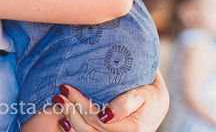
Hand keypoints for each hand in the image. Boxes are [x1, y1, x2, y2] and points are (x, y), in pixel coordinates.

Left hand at [52, 72, 169, 131]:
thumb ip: (125, 103)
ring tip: (58, 106)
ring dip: (70, 122)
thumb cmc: (150, 96)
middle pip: (89, 130)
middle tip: (58, 95)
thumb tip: (105, 114)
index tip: (67, 88)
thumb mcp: (143, 94)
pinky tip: (64, 122)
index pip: (98, 119)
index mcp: (131, 130)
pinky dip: (75, 131)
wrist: (158, 106)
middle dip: (71, 112)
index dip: (80, 104)